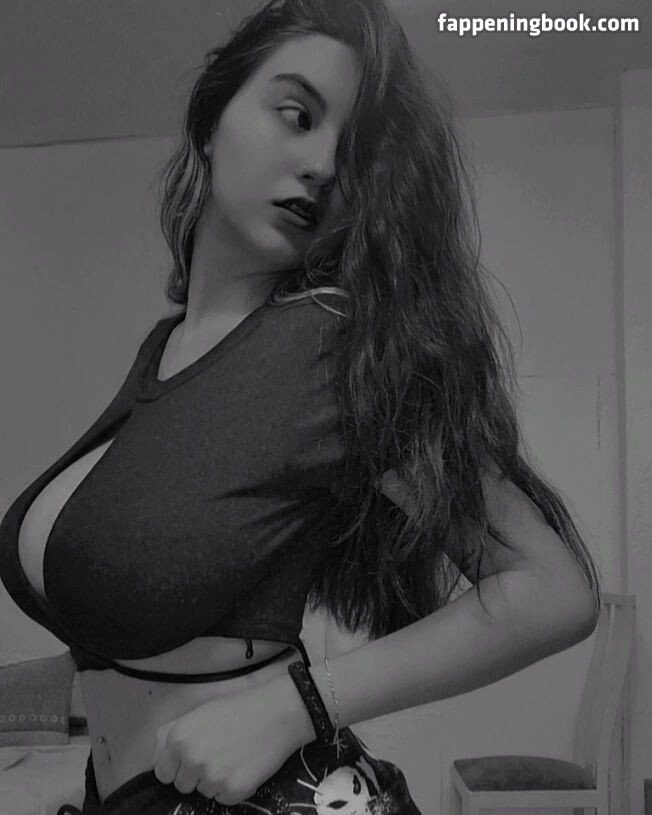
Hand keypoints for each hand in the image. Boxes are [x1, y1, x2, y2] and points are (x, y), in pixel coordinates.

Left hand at [152, 673, 315, 802]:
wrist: (276, 713)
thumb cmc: (238, 710)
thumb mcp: (200, 713)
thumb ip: (172, 734)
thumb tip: (155, 757)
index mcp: (178, 738)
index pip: (162, 772)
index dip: (178, 767)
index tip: (193, 759)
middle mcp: (190, 760)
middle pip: (182, 786)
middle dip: (196, 776)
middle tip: (218, 754)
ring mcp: (211, 777)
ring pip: (203, 792)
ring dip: (215, 781)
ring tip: (233, 757)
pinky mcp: (232, 791)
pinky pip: (223, 799)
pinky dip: (232, 788)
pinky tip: (244, 766)